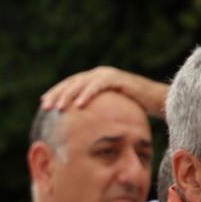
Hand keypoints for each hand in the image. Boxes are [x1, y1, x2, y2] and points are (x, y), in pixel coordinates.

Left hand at [40, 66, 167, 116]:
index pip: (69, 85)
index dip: (55, 93)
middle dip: (57, 94)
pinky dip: (88, 94)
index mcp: (93, 80)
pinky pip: (99, 85)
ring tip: (59, 108)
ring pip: (82, 83)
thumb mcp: (107, 111)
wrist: (157, 101)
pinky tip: (79, 105)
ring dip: (69, 95)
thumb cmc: (132, 108)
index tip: (43, 104)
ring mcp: (107, 75)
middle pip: (71, 83)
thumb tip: (78, 126)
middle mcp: (98, 75)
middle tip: (46, 106)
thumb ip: (93, 112)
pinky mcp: (118, 79)